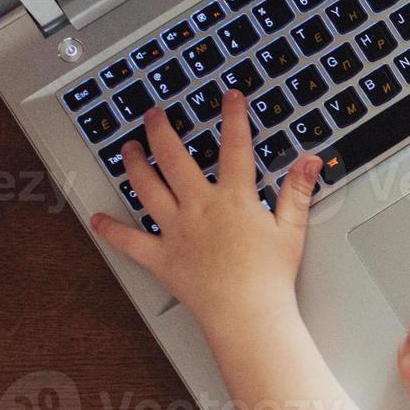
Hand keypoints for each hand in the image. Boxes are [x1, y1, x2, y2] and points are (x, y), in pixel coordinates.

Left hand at [90, 91, 322, 333]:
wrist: (247, 314)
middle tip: (154, 114)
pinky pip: (130, 241)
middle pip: (174, 159)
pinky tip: (98, 219)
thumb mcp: (293, 228)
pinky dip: (111, 230)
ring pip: (146, 188)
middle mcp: (199, 208)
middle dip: (161, 130)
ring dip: (134, 164)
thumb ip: (298, 190)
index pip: (234, 147)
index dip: (233, 117)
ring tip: (128, 148)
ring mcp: (176, 230)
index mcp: (234, 199)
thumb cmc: (270, 277)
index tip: (229, 96)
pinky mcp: (161, 257)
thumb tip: (311, 160)